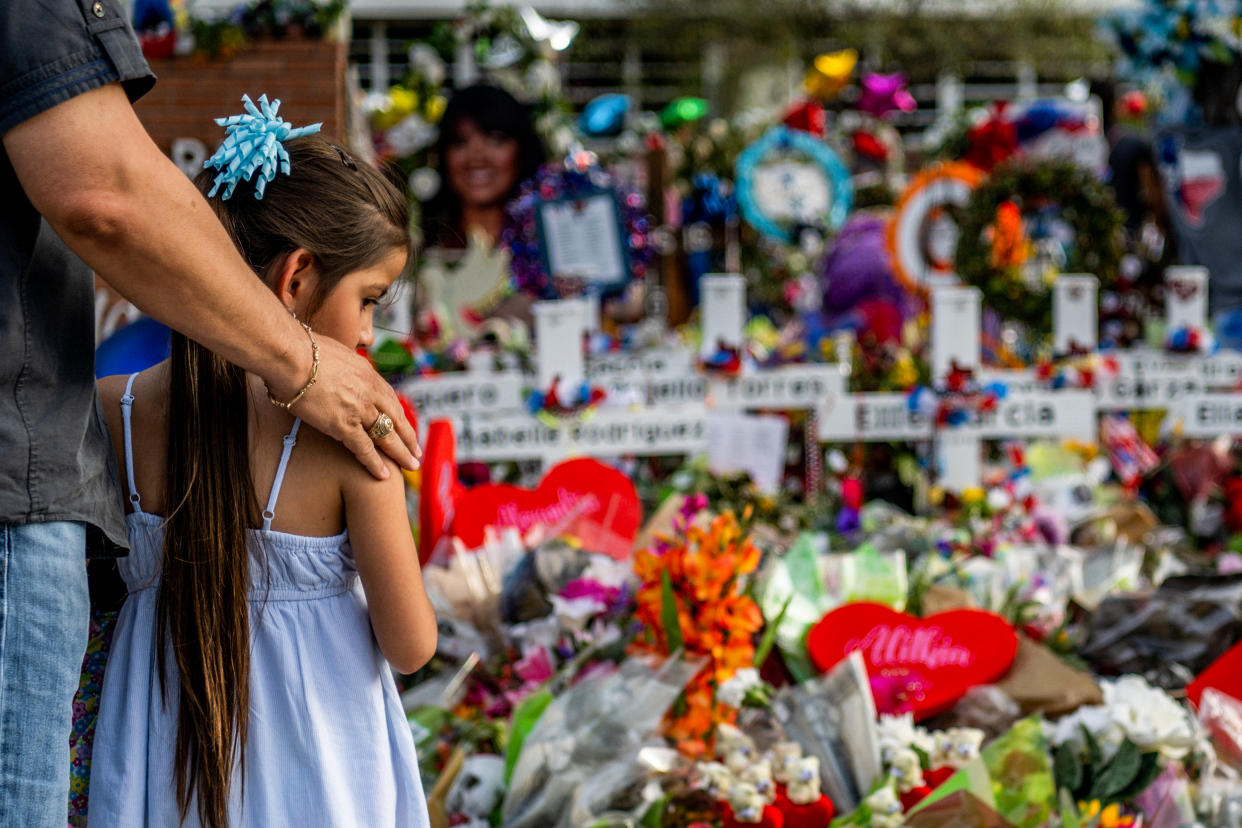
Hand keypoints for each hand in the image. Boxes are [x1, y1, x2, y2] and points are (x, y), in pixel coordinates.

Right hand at [288, 336, 419, 478]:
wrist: (291, 356)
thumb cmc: (302, 350)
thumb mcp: (333, 352)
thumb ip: (341, 365)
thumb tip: (335, 365)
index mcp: (367, 374)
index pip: (390, 399)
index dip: (399, 415)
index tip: (404, 426)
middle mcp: (370, 392)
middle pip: (396, 418)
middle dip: (408, 437)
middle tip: (416, 452)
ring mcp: (359, 409)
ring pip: (387, 436)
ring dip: (400, 453)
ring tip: (411, 466)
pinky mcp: (343, 425)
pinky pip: (364, 448)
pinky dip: (374, 463)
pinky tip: (384, 475)